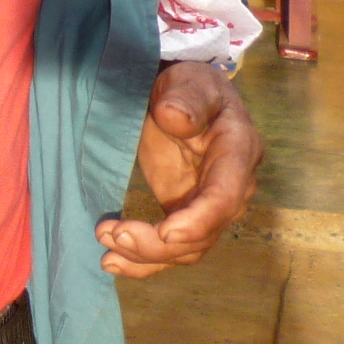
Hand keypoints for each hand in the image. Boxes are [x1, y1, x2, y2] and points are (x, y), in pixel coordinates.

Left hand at [96, 60, 262, 277]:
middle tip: (113, 233)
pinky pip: (172, 248)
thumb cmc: (189, 85)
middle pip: (204, 233)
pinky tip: (112, 262)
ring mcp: (208, 205)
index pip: (225, 197)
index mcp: (238, 152)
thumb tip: (176, 118)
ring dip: (146, 255)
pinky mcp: (185, 213)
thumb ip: (185, 98)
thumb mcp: (189, 81)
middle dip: (160, 244)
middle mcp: (231, 188)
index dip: (199, 220)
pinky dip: (143, 261)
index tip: (166, 232)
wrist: (181, 95)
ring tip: (105, 243)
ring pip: (186, 249)